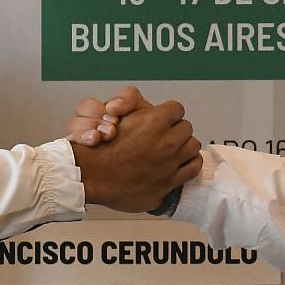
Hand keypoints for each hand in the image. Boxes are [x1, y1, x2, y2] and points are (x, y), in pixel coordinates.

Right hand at [71, 95, 200, 211]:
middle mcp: (166, 141)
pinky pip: (193, 167)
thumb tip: (149, 108)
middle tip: (166, 135)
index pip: (176, 109)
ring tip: (174, 149)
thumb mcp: (115, 114)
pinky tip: (181, 163)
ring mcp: (170, 162)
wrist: (92, 176)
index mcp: (154, 121)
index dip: (169, 113)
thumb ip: (133, 104)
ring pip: (193, 146)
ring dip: (184, 145)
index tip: (163, 119)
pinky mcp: (170, 181)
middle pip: (186, 127)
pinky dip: (190, 163)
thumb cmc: (100, 147)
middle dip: (176, 129)